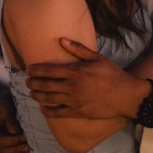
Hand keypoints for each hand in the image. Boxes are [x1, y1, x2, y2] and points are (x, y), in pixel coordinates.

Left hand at [27, 40, 145, 119]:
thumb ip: (78, 49)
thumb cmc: (112, 74)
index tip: (28, 69)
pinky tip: (43, 108)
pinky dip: (48, 111)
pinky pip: (58, 113)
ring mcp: (74, 101)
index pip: (50, 70)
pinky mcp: (78, 112)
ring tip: (31, 93)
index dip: (36, 70)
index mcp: (76, 72)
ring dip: (38, 96)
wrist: (125, 96)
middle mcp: (72, 87)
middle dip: (34, 83)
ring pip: (50, 99)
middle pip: (46, 85)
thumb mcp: (97, 58)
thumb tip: (61, 40)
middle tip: (26, 82)